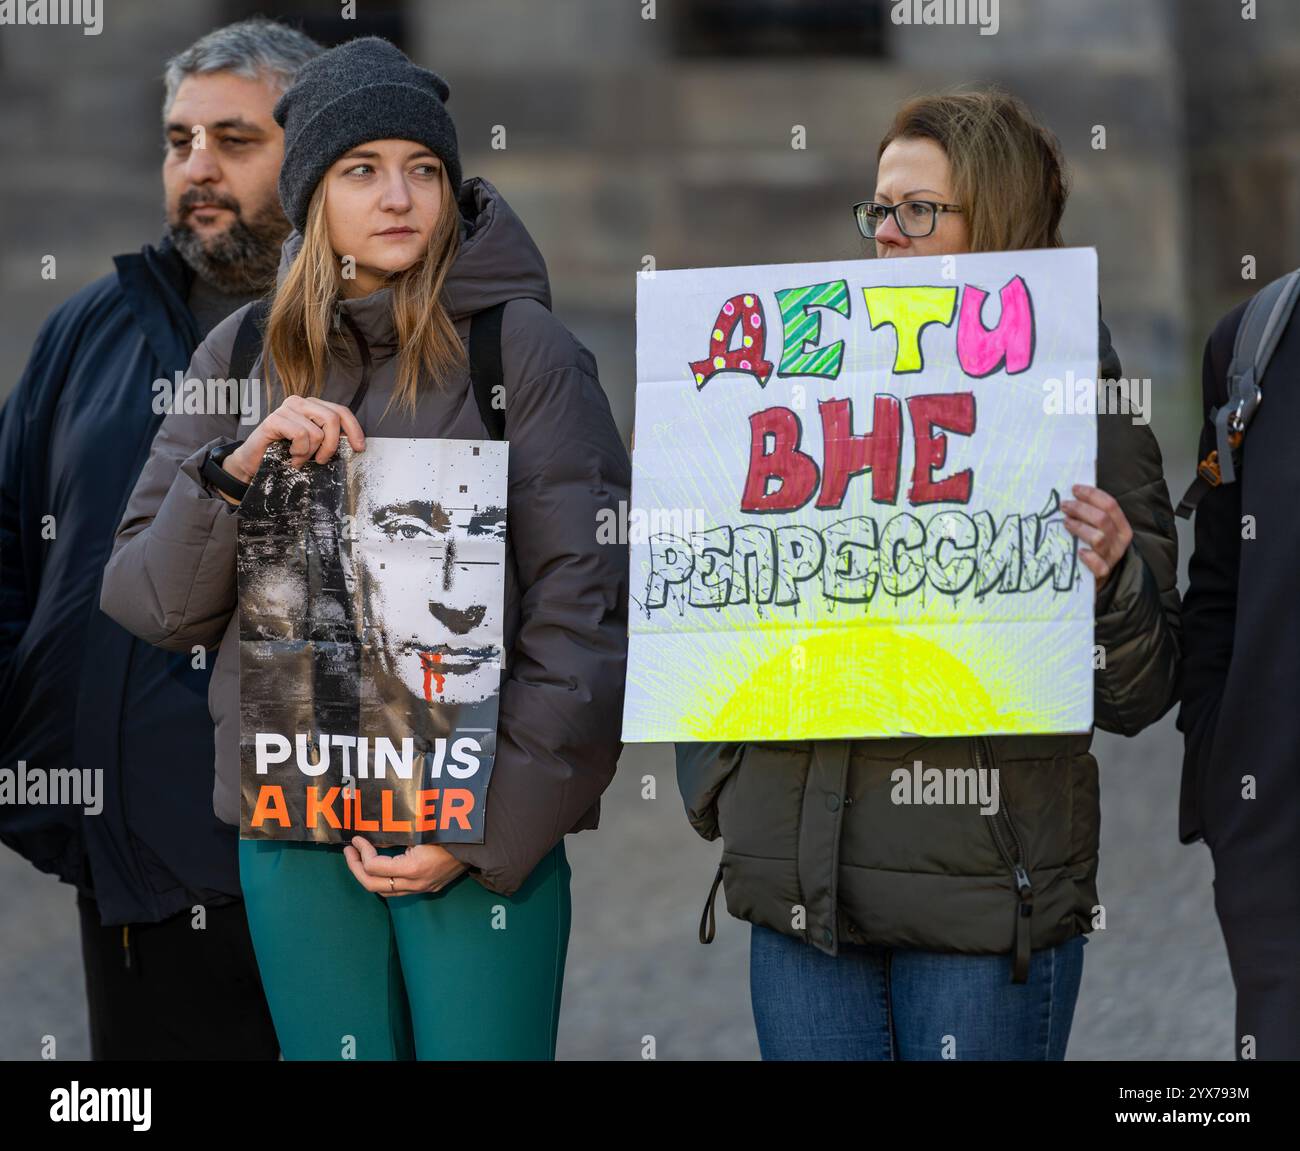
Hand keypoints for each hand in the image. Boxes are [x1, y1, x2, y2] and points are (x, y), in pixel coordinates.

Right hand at [223, 395, 365, 485]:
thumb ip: (330, 439)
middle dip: (331, 445)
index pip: (341, 411)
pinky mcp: (274, 419)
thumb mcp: (314, 446)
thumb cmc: (286, 454)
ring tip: (299, 457)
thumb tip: (354, 443)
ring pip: (316, 432)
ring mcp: (286, 409)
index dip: (354, 429)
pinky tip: (290, 455)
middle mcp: (300, 402)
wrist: (255, 463)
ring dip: (310, 453)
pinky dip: (299, 452)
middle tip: (321, 459)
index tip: (359, 447)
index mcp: (312, 406)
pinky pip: (301, 435)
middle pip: (332, 419)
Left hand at [343, 835, 467, 896]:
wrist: (483, 843)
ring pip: (385, 891)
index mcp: (415, 868)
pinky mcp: (430, 887)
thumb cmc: (452, 828)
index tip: (356, 838)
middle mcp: (417, 883)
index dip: (361, 852)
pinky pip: (399, 890)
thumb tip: (373, 831)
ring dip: (368, 876)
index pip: (374, 867)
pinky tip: (381, 866)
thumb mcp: (422, 826)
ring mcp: (424, 888)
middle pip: (373, 885)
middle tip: (349, 851)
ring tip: (360, 859)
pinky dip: (384, 879)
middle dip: (356, 868)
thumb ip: (398, 832)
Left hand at [1062, 483, 1132, 593]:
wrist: (1098, 578)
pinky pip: (1098, 565)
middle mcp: (1119, 541)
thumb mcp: (1097, 530)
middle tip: (1064, 506)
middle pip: (1102, 519)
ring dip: (1079, 528)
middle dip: (1081, 509)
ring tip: (1066, 523)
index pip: (1110, 505)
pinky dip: (1088, 557)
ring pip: (1098, 538)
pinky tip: (1078, 552)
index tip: (1074, 489)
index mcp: (1121, 527)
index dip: (1092, 495)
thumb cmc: (1094, 549)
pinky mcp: (1103, 573)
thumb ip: (1090, 515)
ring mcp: (1112, 557)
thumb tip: (1071, 495)